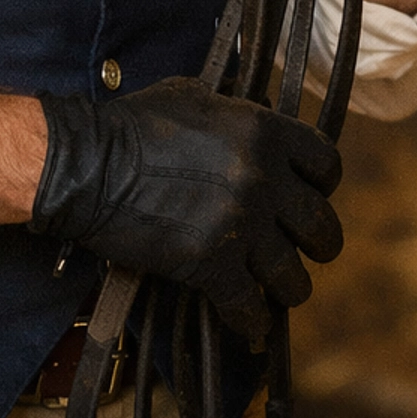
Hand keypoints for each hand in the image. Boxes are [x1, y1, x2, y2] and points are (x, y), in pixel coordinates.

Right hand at [29, 77, 342, 338]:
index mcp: (264, 131)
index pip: (327, 165)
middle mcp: (263, 178)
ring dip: (287, 286)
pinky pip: (251, 308)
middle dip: (317, 243)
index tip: (310, 195)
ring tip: (276, 289)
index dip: (322, 185)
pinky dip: (252, 320)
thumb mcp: (195, 96)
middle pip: (321, 226)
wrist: (88, 165)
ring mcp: (241, 224)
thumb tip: (256, 116)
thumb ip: (237, 112)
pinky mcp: (212, 264)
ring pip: (294, 275)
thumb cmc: (134, 126)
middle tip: (303, 250)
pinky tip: (248, 320)